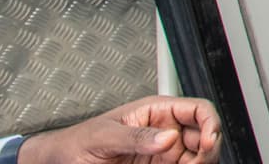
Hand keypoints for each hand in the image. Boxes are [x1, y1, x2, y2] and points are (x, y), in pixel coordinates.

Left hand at [18, 96, 221, 163]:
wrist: (58, 163)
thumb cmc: (75, 143)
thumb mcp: (103, 137)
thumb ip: (135, 136)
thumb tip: (168, 137)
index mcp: (155, 111)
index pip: (197, 110)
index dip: (210, 123)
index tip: (208, 141)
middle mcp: (164, 130)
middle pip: (204, 135)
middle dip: (207, 149)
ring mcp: (162, 153)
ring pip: (197, 157)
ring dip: (199, 163)